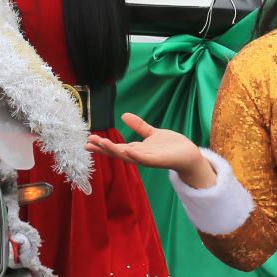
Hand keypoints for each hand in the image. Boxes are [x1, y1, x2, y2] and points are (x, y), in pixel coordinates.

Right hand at [87, 112, 211, 185]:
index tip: (87, 141)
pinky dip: (135, 155)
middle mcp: (139, 156)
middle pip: (117, 153)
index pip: (116, 147)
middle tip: (88, 144)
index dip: (102, 145)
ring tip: (101, 144)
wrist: (189, 154)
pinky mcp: (158, 160)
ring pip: (128, 156)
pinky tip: (127, 149)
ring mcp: (148, 159)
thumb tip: (124, 115)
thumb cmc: (171, 146)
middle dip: (103, 149)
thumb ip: (139, 126)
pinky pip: (145, 159)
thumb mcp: (152, 133)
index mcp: (136, 149)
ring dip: (114, 151)